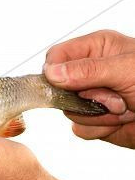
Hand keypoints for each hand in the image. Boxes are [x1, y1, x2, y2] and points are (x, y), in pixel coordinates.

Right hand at [44, 30, 134, 147]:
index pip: (56, 57)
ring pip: (69, 112)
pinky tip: (120, 120)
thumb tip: (52, 72)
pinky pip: (80, 129)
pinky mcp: (94, 121)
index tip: (65, 84)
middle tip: (114, 96)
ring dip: (97, 115)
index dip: (55, 72)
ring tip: (123, 108)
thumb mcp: (126, 70)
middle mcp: (89, 74)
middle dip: (86, 98)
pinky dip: (100, 129)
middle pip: (59, 89)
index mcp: (95, 50)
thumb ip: (88, 70)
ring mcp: (91, 99)